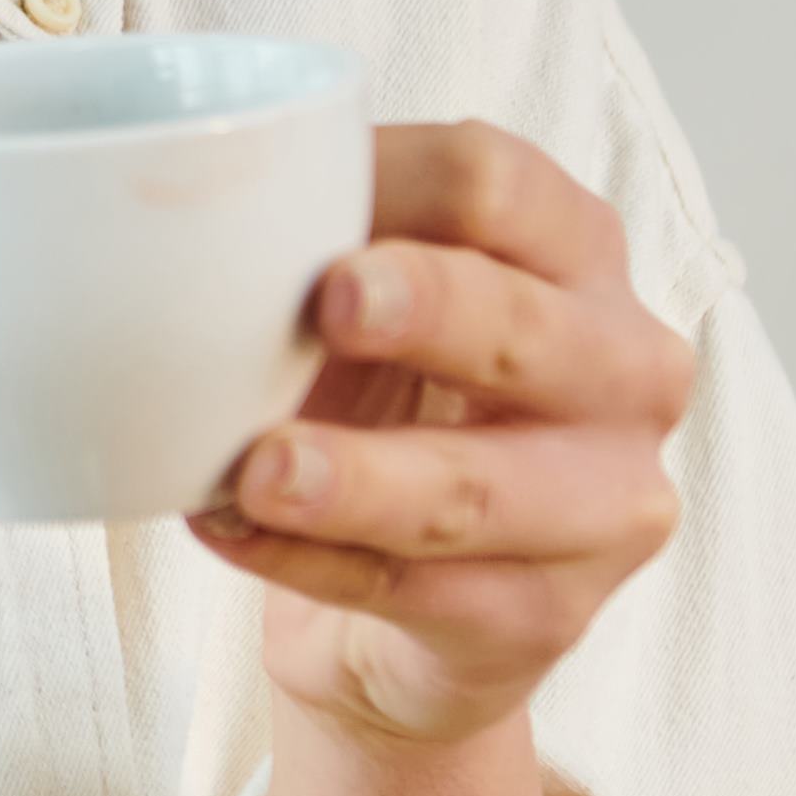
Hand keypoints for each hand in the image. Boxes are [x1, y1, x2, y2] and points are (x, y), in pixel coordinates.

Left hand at [191, 122, 696, 756]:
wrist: (412, 573)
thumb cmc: (384, 386)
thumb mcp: (360, 294)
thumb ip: (314, 237)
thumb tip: (174, 187)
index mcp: (572, 251)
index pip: (501, 188)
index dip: (405, 181)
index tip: (305, 190)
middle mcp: (621, 369)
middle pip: (521, 323)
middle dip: (431, 311)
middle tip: (331, 305)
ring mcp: (604, 503)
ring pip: (477, 488)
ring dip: (361, 479)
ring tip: (261, 472)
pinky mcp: (547, 614)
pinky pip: (416, 588)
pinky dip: (308, 562)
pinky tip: (232, 531)